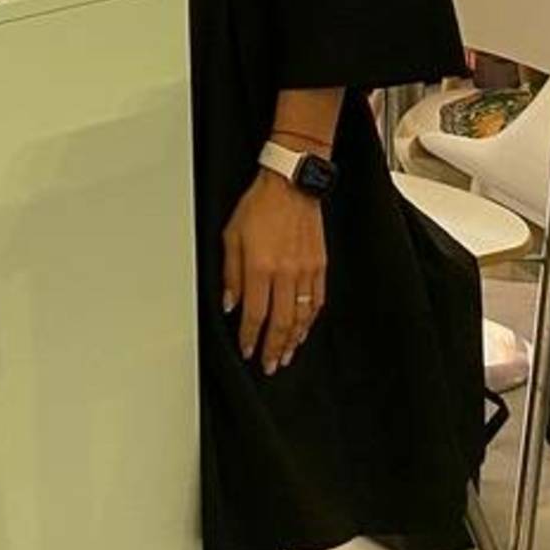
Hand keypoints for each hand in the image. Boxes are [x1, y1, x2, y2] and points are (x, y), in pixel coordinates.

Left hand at [221, 174, 326, 374]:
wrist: (291, 185)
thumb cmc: (259, 205)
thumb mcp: (231, 235)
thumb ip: (230, 273)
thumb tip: (230, 303)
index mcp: (260, 266)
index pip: (254, 314)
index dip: (249, 337)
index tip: (246, 350)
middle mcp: (285, 273)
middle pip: (280, 323)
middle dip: (273, 349)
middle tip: (269, 365)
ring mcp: (306, 271)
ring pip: (301, 317)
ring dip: (293, 340)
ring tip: (286, 355)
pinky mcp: (320, 266)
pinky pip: (317, 302)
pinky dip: (310, 320)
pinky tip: (304, 329)